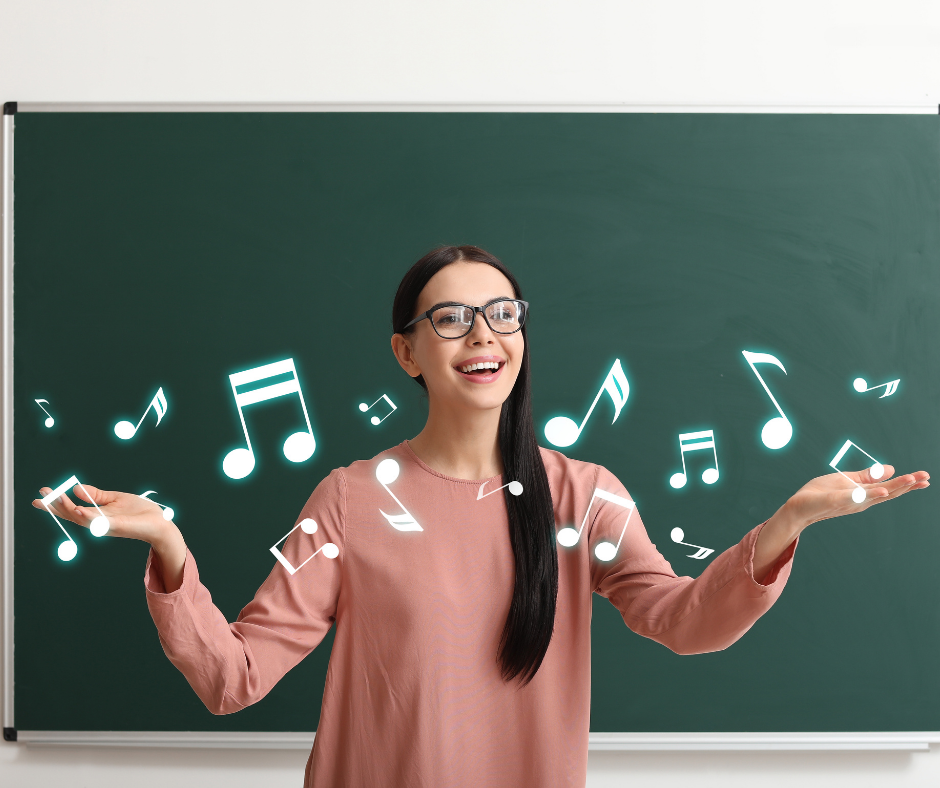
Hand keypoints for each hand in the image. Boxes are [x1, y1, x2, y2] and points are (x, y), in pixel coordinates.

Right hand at [31, 484, 175, 547]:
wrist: (159, 522)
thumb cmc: (138, 512)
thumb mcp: (114, 498)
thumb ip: (96, 494)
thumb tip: (76, 488)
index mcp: (96, 516)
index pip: (71, 510)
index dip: (56, 503)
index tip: (41, 494)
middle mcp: (97, 523)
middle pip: (72, 515)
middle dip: (56, 506)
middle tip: (41, 496)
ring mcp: (106, 526)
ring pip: (83, 519)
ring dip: (68, 509)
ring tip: (56, 499)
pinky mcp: (118, 527)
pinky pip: (100, 523)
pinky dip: (89, 518)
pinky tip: (79, 510)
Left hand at [752, 465, 928, 582]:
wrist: (799, 506)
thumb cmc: (821, 493)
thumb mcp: (847, 480)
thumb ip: (867, 476)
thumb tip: (891, 468)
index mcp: (864, 494)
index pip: (889, 488)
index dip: (907, 483)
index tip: (925, 478)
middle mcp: (860, 500)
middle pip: (887, 493)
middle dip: (906, 485)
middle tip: (925, 478)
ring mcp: (848, 502)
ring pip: (874, 495)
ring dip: (892, 488)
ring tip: (909, 480)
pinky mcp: (834, 501)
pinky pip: (851, 497)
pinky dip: (865, 494)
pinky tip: (877, 490)